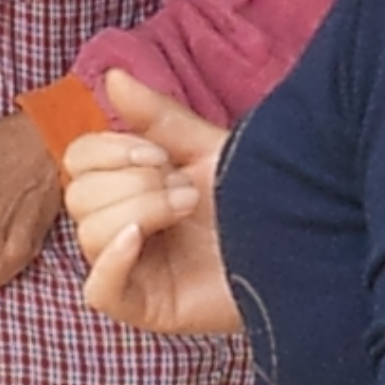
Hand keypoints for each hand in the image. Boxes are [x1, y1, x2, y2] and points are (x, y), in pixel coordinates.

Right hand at [62, 69, 241, 334]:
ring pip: (88, 235)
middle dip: (134, 184)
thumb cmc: (258, 195)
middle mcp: (123, 226)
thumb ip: (157, 116)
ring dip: (140, 211)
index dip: (107, 151)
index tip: (158, 154)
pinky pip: (98, 292)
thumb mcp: (205, 148)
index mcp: (129, 187)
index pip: (79, 162)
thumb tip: (112, 77)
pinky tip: (141, 238)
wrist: (304, 237)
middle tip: (187, 190)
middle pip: (80, 196)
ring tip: (188, 209)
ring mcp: (132, 269)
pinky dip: (112, 261)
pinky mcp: (145, 307)